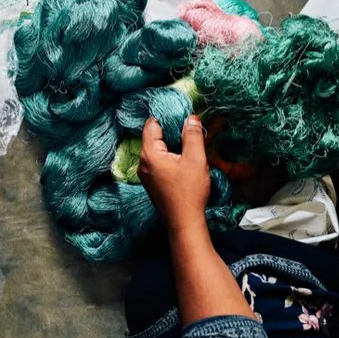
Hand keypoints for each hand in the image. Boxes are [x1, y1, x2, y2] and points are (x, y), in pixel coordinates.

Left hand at [138, 115, 211, 231]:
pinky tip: (184, 161)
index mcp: (149, 154)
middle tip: (189, 128)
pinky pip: (159, 161)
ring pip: (158, 150)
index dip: (166, 116)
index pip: (152, 124)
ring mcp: (146, 175)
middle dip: (171, 130)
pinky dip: (170, 157)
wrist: (185, 224)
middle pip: (154, 136)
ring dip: (172, 145)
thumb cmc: (189, 192)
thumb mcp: (195, 159)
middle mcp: (143, 163)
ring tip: (189, 144)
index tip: (181, 113)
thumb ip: (192, 135)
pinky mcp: (153, 183)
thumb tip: (190, 118)